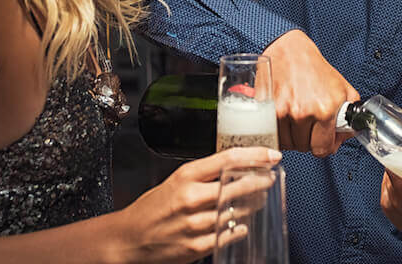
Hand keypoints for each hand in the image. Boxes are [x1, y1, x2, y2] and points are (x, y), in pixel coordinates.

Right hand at [120, 147, 281, 263]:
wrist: (129, 240)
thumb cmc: (153, 209)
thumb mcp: (175, 181)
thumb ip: (204, 174)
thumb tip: (237, 168)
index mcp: (186, 176)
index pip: (229, 159)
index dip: (256, 155)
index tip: (272, 155)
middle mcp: (191, 198)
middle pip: (238, 185)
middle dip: (261, 181)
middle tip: (270, 178)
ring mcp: (195, 224)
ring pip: (238, 211)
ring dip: (253, 205)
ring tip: (258, 199)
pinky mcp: (197, 246)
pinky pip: (229, 235)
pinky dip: (239, 228)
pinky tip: (242, 223)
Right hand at [264, 30, 358, 155]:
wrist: (290, 50)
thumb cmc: (314, 67)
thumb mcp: (342, 87)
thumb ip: (350, 113)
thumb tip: (348, 133)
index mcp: (326, 109)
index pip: (323, 149)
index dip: (324, 146)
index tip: (323, 140)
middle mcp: (303, 112)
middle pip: (304, 147)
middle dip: (308, 139)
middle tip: (309, 126)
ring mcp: (283, 111)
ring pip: (287, 143)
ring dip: (292, 136)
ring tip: (295, 120)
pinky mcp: (267, 108)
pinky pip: (273, 134)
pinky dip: (277, 131)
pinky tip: (283, 120)